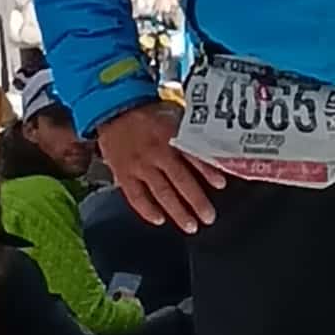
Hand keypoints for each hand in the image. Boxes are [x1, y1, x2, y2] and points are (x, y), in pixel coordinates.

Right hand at [98, 101, 224, 234]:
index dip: (208, 171)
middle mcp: (156, 153)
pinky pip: (136, 196)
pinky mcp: (123, 174)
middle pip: (180, 181)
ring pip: (161, 193)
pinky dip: (147, 210)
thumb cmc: (147, 114)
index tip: (221, 184)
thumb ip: (190, 132)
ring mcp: (139, 166)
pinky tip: (159, 219)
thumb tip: (214, 146)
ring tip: (190, 226)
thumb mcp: (174, 115)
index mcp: (171, 137)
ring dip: (177, 212)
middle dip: (196, 202)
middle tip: (208, 217)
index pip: (193, 156)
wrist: (114, 109)